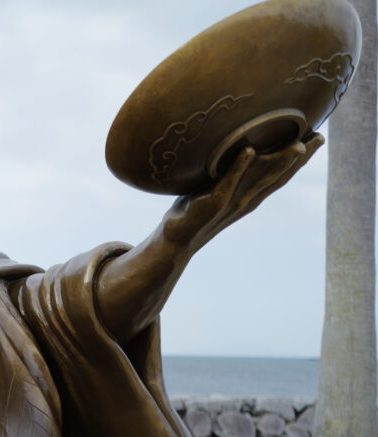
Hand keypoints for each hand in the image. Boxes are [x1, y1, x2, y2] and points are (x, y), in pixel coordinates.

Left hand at [161, 133, 324, 252]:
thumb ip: (231, 173)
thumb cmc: (195, 209)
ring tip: (298, 145)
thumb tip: (239, 150)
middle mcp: (246, 199)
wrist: (177, 238)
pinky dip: (239, 166)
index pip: (280, 175)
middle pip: (279, 176)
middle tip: (319, 138)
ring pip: (261, 180)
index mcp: (250, 196)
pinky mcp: (213, 202)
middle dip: (300, 159)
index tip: (318, 138)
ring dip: (279, 162)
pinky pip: (228, 181)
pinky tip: (249, 150)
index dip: (300, 159)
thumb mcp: (218, 189)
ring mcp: (231, 201)